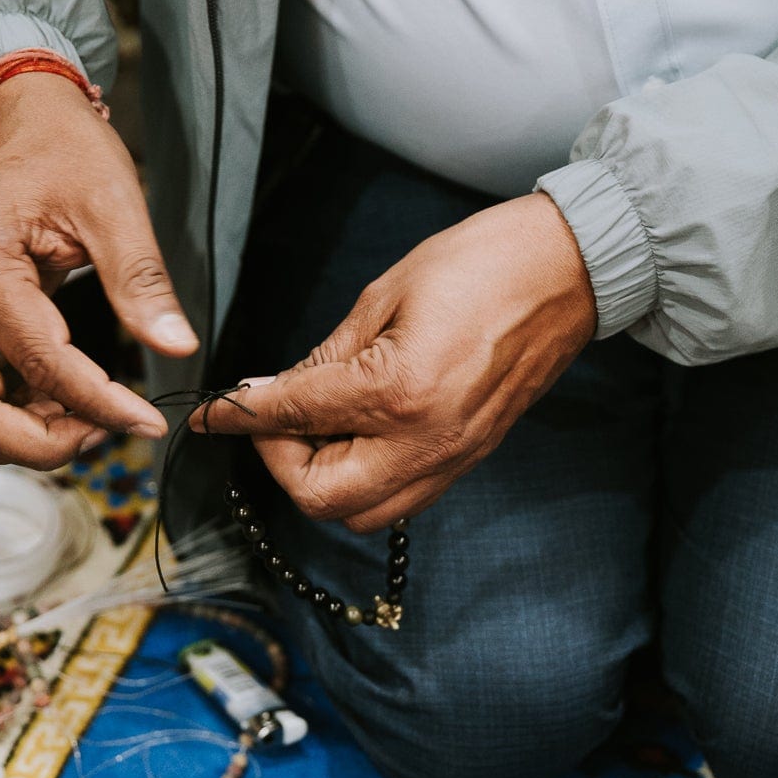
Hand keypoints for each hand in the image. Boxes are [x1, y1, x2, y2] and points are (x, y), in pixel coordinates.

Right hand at [0, 71, 197, 466]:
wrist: (24, 125)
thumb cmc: (66, 153)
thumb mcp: (114, 202)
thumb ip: (140, 279)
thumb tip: (177, 346)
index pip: (39, 364)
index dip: (97, 405)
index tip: (148, 421)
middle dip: (33, 443)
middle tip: (102, 433)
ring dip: (11, 441)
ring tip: (82, 424)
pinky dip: (8, 423)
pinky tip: (65, 410)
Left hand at [192, 191, 596, 531]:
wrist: (569, 270)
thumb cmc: (481, 263)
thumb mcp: (385, 294)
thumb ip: (324, 355)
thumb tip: (271, 392)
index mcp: (398, 390)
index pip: (294, 417)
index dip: (238, 416)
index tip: (208, 415)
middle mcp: (426, 442)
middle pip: (322, 498)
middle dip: (281, 462)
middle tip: (272, 418)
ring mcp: (453, 458)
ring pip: (361, 514)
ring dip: (321, 481)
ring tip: (314, 429)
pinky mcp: (470, 459)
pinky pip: (400, 499)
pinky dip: (362, 481)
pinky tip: (353, 436)